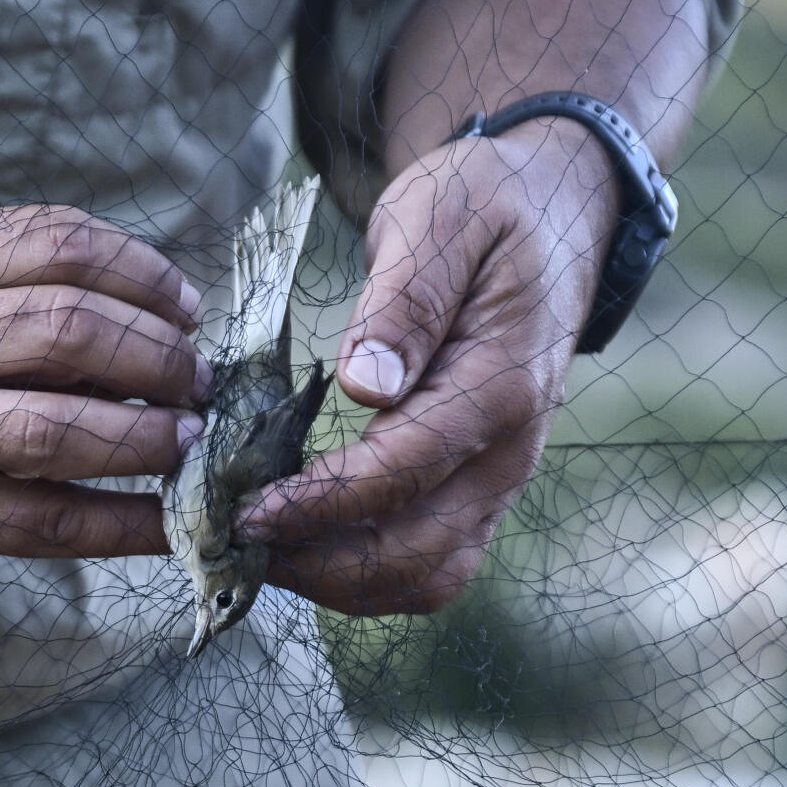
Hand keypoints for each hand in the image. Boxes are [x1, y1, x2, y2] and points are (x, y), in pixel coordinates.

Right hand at [0, 207, 208, 575]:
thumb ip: (17, 281)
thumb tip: (157, 319)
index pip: (59, 244)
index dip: (144, 272)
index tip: (186, 304)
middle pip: (70, 329)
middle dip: (159, 354)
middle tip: (198, 377)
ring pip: (62, 429)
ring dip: (148, 436)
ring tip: (186, 437)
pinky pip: (47, 522)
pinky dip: (122, 523)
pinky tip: (167, 521)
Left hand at [237, 123, 617, 613]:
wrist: (550, 216)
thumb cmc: (487, 205)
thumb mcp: (440, 216)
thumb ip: (406, 298)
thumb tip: (363, 383)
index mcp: (501, 386)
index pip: (405, 472)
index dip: (322, 501)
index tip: (249, 507)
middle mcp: (509, 453)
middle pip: (418, 557)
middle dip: (322, 564)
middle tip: (235, 536)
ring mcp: (497, 481)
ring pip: (426, 579)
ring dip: (340, 580)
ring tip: (260, 546)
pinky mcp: (477, 492)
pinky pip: (425, 561)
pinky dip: (359, 569)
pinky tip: (298, 534)